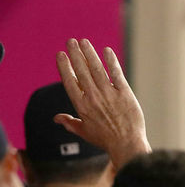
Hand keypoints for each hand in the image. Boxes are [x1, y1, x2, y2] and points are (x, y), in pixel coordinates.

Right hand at [55, 38, 149, 168]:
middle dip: (75, 54)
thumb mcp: (84, 132)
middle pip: (82, 71)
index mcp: (82, 106)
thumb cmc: (105, 140)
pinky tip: (106, 50)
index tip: (60, 55)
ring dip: (89, 53)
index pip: (69, 81)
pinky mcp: (125, 94)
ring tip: (84, 41)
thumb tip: (57, 118)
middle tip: (71, 41)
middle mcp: (94, 97)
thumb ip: (70, 123)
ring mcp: (110, 94)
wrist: (127, 145)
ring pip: (97, 69)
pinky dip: (111, 61)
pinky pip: (117, 74)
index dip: (64, 66)